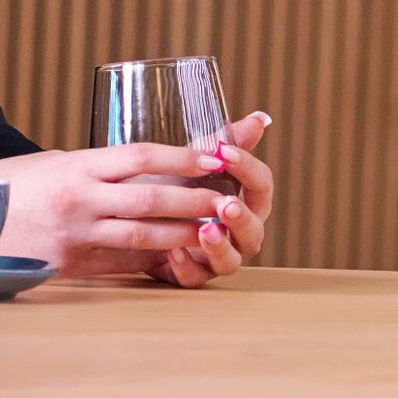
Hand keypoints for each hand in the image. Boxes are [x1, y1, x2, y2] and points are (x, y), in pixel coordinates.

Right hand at [0, 116, 271, 282]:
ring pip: (141, 235)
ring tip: (215, 231)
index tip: (215, 158)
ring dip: (183, 234)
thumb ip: (95, 169)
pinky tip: (177, 259)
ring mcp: (73, 235)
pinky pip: (119, 262)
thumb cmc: (7, 186)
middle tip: (229, 199)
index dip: (182, 158)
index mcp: (77, 166)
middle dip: (195, 199)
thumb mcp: (52, 163)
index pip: (141, 156)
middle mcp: (78, 199)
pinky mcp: (67, 265)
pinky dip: (151, 260)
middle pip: (150, 198)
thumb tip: (139, 168)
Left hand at [151, 114, 275, 288]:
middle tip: (225, 204)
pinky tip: (174, 251)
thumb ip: (227, 143)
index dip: (247, 169)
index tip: (225, 153)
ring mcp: (217, 257)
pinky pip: (195, 278)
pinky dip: (186, 266)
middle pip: (254, 230)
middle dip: (241, 217)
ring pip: (231, 261)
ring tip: (204, 229)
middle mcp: (238, 234)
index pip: (261, 186)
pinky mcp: (191, 274)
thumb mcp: (196, 162)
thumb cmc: (173, 186)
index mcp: (246, 203)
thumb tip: (261, 118)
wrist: (136, 215)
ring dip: (220, 246)